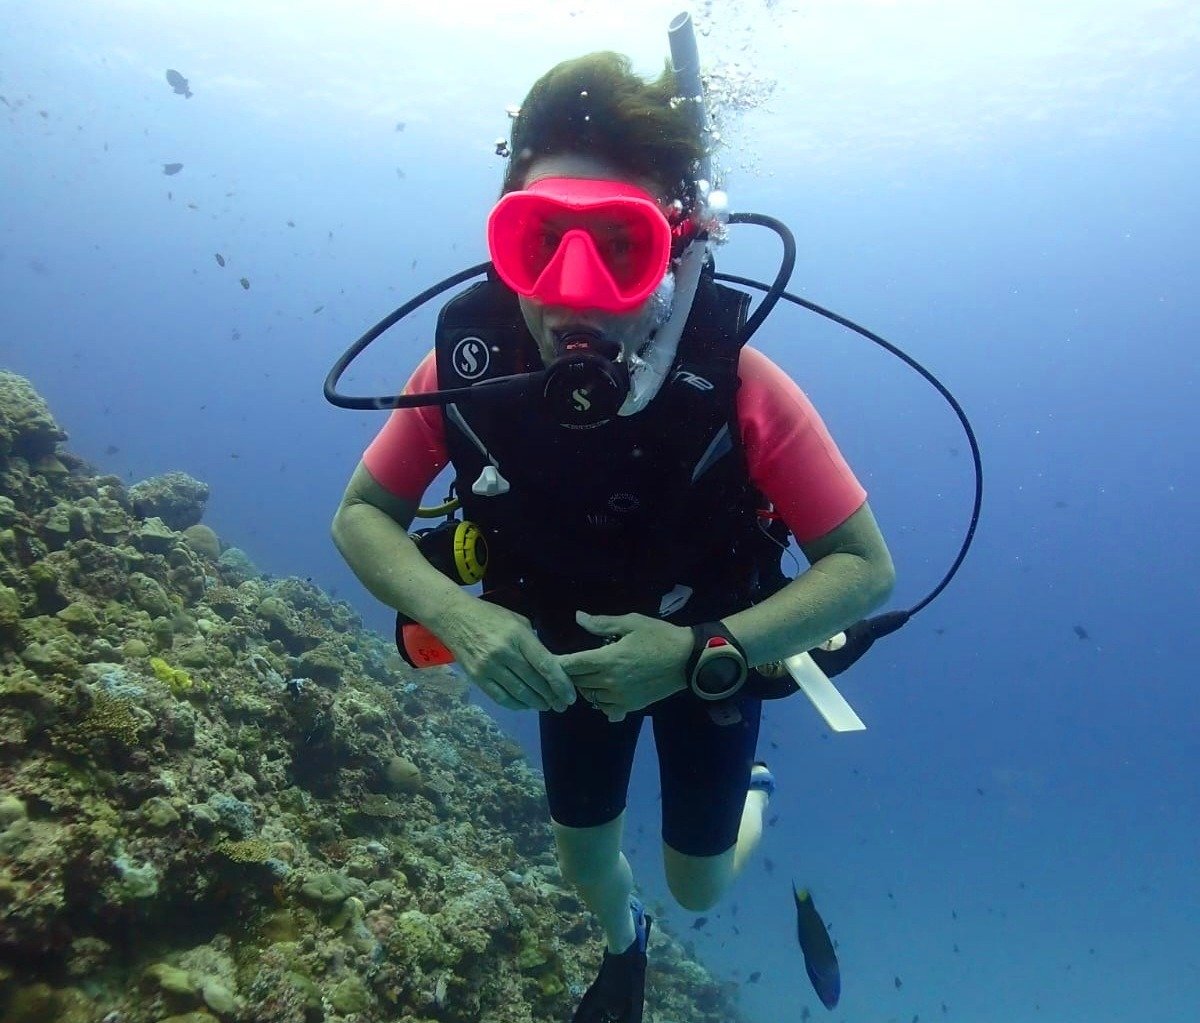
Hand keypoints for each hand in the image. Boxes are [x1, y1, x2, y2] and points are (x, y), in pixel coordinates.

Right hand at [435, 598, 575, 712]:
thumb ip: (533, 642)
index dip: (560, 683)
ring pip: (519, 692)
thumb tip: (549, 664)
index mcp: (518, 635)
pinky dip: (516, 704)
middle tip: (562, 705)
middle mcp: (504, 652)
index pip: (544, 664)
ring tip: (546, 706)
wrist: (454, 618)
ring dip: (536, 703)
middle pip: (534, 681)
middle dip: (551, 696)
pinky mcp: (477, 677)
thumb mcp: (517, 620)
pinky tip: (525, 705)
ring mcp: (489, 667)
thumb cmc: (490, 616)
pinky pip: (500, 697)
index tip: (570, 695)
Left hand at [557, 611, 691, 721]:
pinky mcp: (630, 706)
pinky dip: (601, 700)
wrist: (688, 660)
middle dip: (571, 674)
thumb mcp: (631, 622)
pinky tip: (605, 690)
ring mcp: (619, 697)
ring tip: (589, 675)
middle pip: (577, 682)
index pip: (571, 665)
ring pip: (589, 697)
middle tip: (572, 665)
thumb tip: (578, 617)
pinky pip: (606, 708)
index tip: (555, 658)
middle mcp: (609, 682)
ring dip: (585, 687)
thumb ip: (602, 623)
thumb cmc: (659, 636)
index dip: (560, 662)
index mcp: (607, 659)